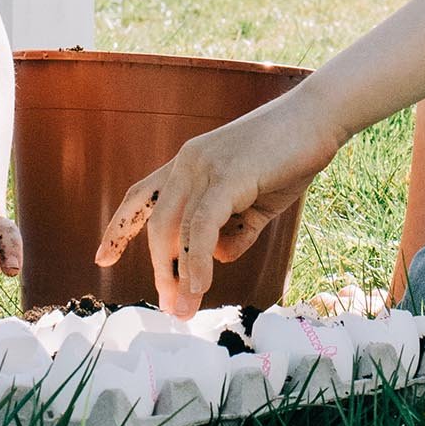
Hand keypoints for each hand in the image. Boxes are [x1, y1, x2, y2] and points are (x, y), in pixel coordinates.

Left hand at [95, 94, 346, 318]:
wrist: (321, 116)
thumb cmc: (292, 156)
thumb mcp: (258, 202)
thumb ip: (236, 230)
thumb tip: (217, 258)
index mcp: (188, 165)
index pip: (142, 197)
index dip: (121, 228)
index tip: (102, 258)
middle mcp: (186, 163)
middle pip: (156, 225)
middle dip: (161, 271)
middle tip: (173, 309)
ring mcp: (203, 166)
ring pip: (174, 229)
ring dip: (177, 275)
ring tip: (184, 309)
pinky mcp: (227, 175)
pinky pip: (202, 225)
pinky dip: (196, 258)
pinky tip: (199, 284)